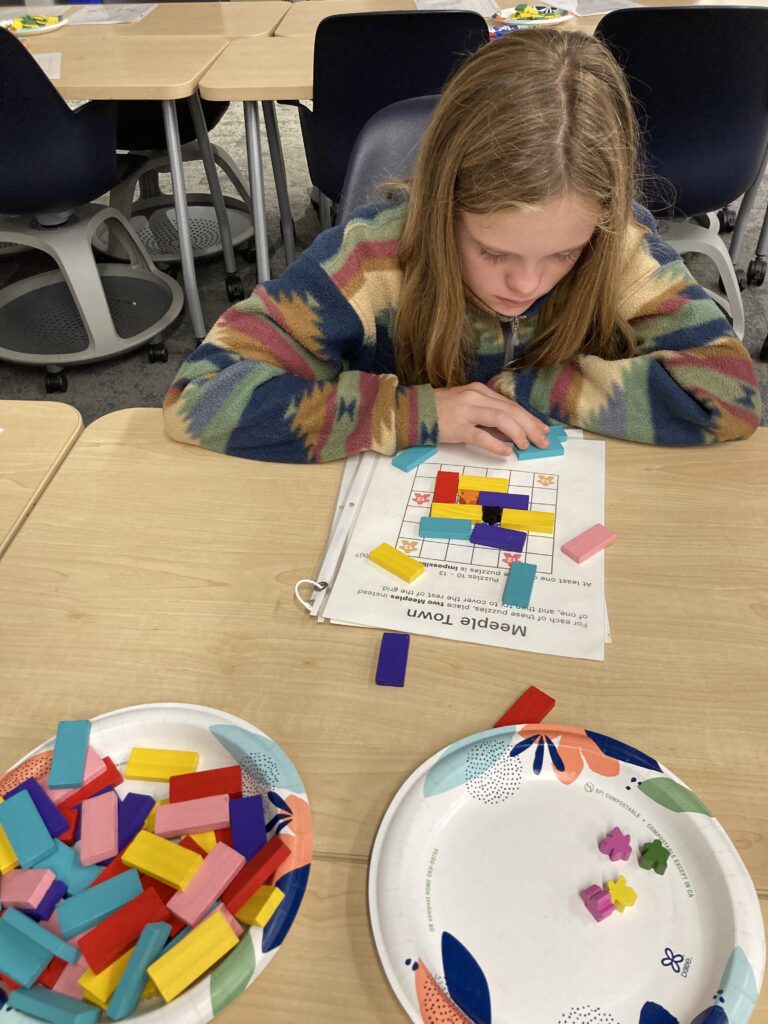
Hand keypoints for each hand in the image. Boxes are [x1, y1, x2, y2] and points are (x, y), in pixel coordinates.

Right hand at [434, 383, 548, 456]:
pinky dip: (497, 444)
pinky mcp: (456, 427)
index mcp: (479, 391)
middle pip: (511, 410)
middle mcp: (475, 397)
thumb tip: (511, 429)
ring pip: (501, 419)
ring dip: (518, 433)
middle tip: (543, 441)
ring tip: (527, 446)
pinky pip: (481, 435)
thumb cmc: (440, 411)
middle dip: (530, 426)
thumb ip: (486, 412)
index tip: (542, 429)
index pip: (510, 404)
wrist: (413, 412)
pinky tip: (507, 452)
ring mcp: (466, 411)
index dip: (529, 418)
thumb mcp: (466, 404)